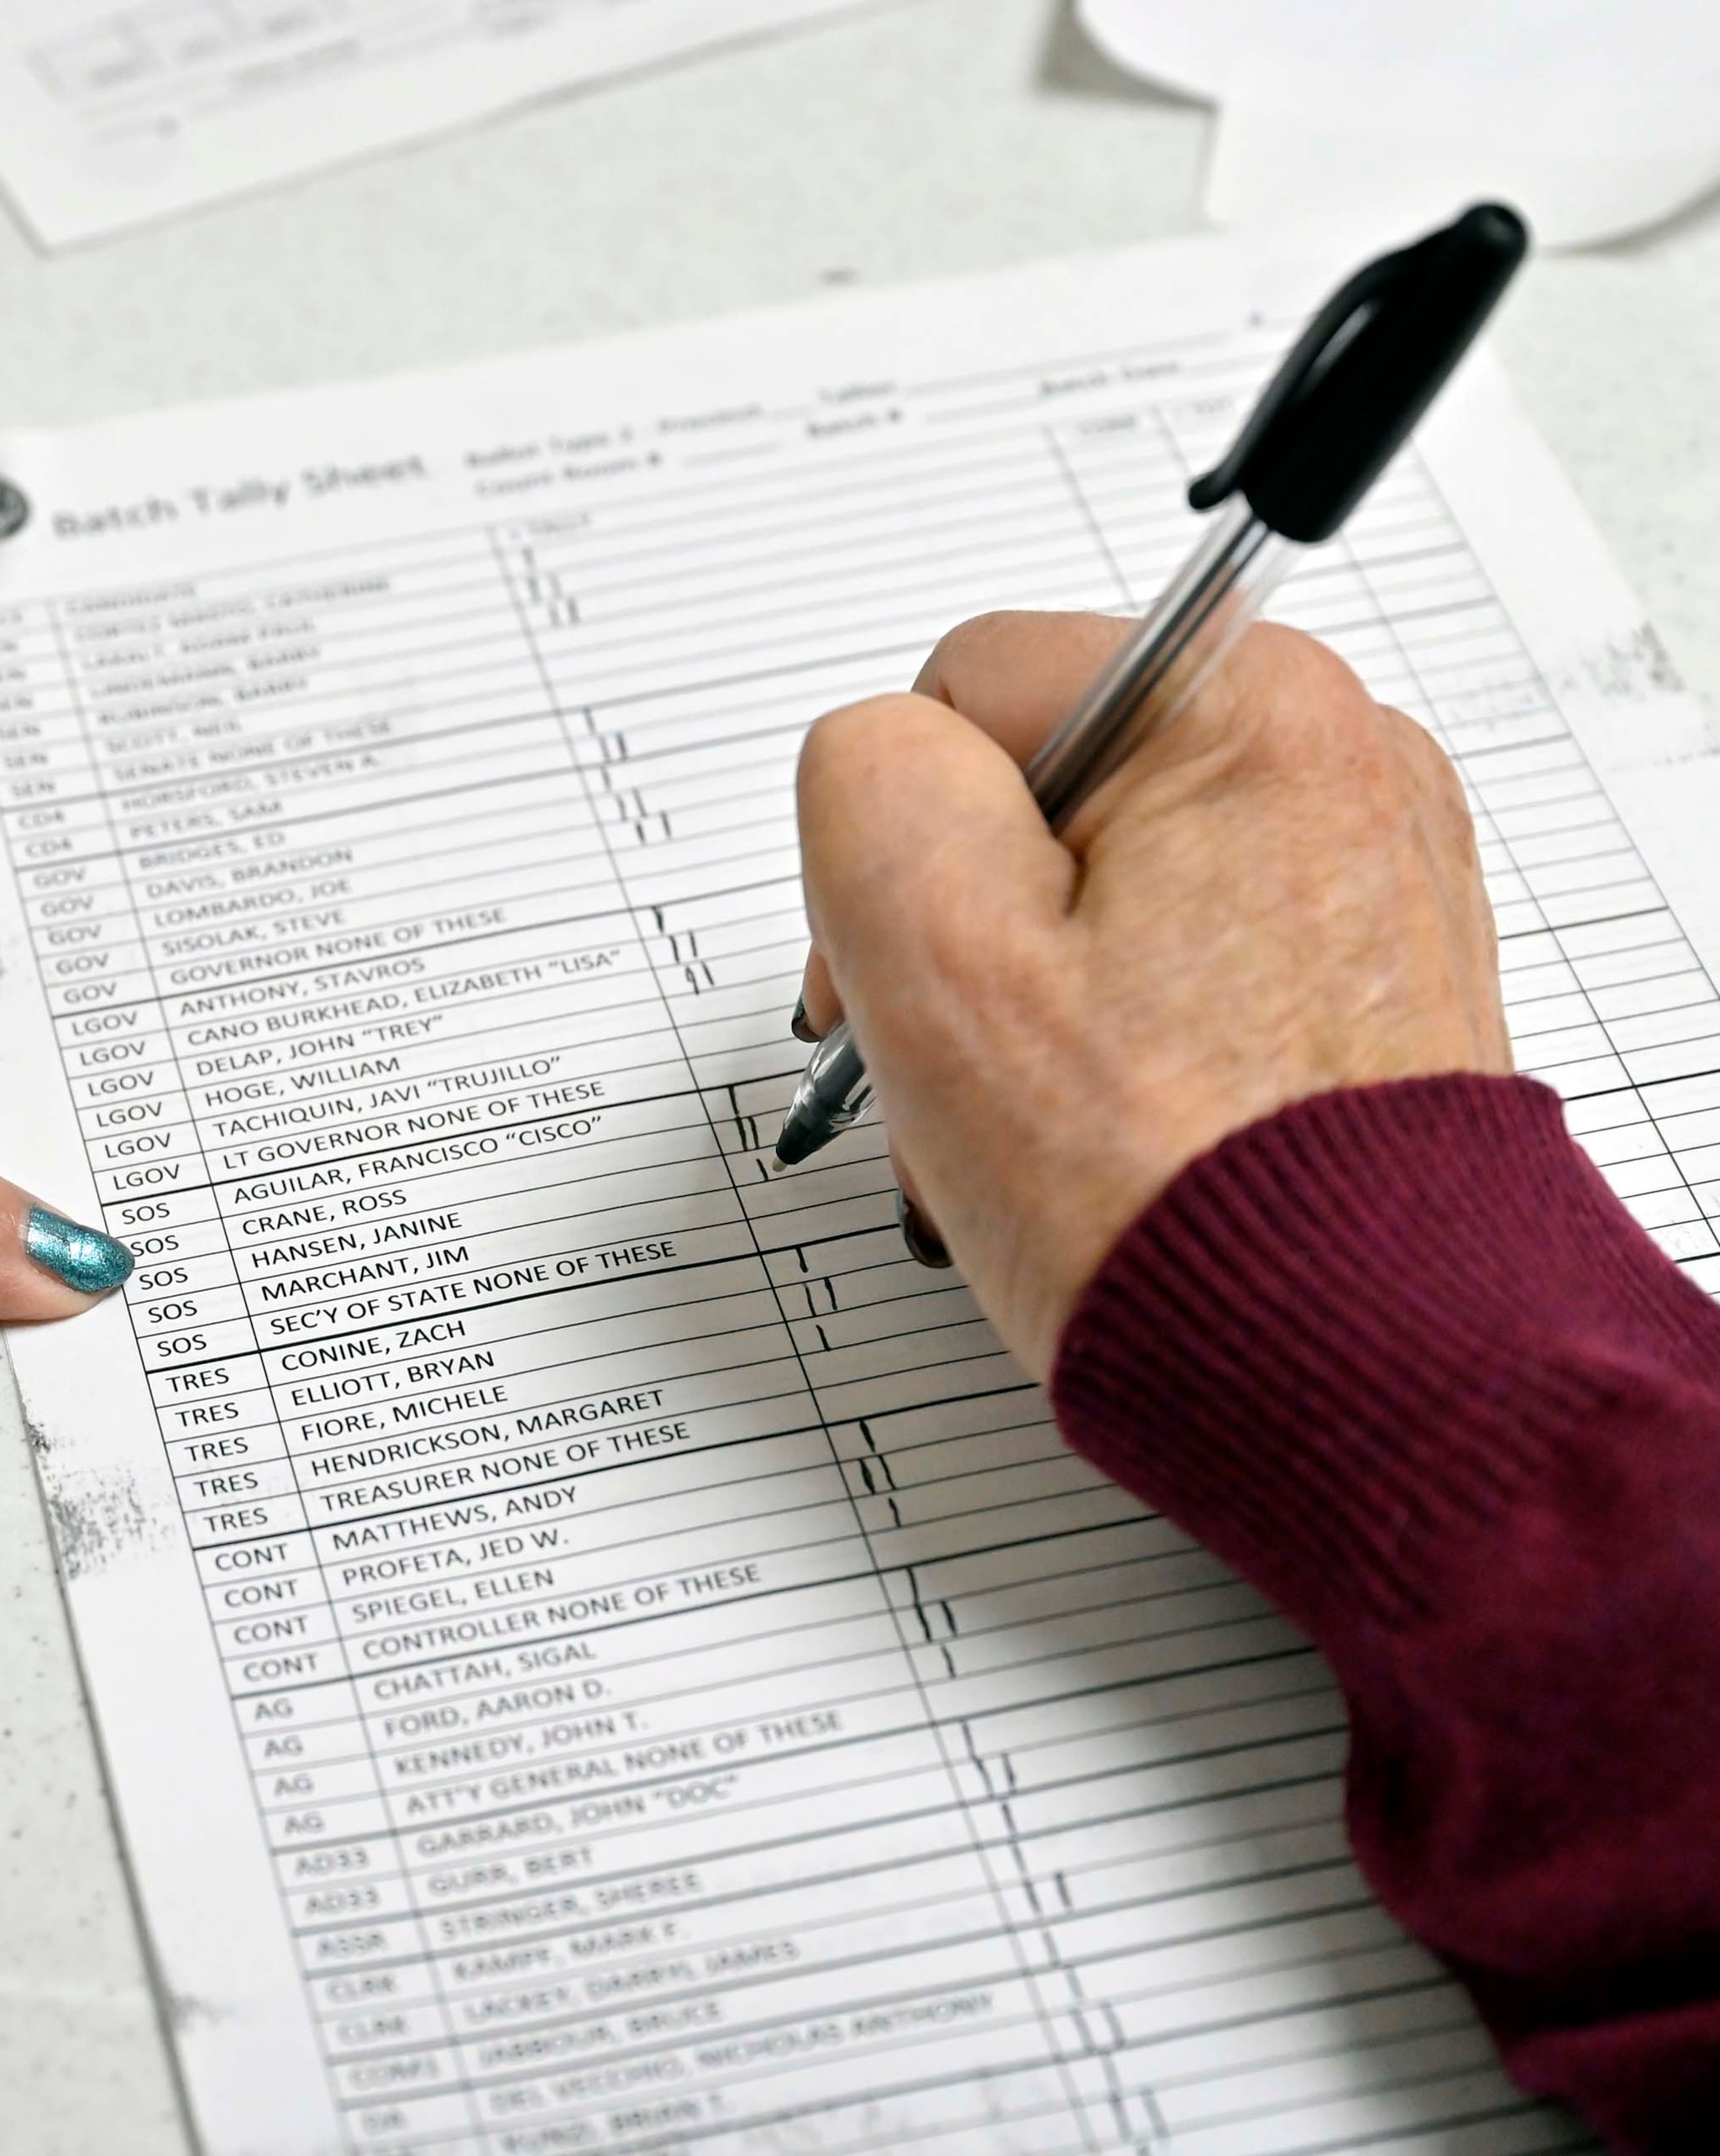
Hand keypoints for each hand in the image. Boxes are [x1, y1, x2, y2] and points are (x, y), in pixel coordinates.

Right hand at [791, 611, 1509, 1373]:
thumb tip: (894, 763)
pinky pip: (1186, 973)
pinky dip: (1120, 1052)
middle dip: (964, 939)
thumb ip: (868, 784)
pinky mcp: (1375, 987)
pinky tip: (1106, 1145)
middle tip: (967, 1076)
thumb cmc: (1166, 1191)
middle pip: (1038, 800)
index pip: (964, 695)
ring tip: (1039, 1134)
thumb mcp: (932, 949)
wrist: (1363, 1376)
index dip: (885, 845)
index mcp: (1248, 708)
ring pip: (1101, 899)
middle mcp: (1342, 766)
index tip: (894, 983)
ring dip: (1029, 1011)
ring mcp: (1371, 883)